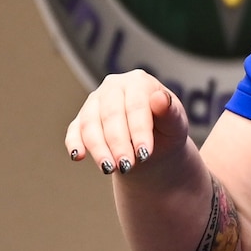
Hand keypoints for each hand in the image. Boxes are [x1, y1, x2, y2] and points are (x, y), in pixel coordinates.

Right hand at [64, 70, 190, 176]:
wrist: (151, 146)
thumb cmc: (166, 130)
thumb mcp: (175, 125)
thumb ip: (170, 112)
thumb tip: (160, 98)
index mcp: (139, 82)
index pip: (136, 106)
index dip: (139, 130)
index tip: (145, 153)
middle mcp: (113, 86)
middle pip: (111, 115)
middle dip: (118, 143)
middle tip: (127, 166)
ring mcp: (94, 101)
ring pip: (90, 124)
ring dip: (98, 148)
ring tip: (109, 169)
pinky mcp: (81, 119)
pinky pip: (74, 130)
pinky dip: (74, 143)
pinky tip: (78, 156)